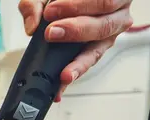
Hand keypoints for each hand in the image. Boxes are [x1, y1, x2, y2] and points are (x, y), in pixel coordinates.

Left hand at [18, 0, 133, 101]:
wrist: (64, 4)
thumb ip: (35, 4)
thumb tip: (31, 26)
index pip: (102, 1)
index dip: (77, 7)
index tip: (50, 12)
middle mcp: (117, 14)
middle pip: (103, 26)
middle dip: (75, 31)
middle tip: (51, 33)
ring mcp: (109, 35)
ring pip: (98, 50)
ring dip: (78, 63)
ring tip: (63, 73)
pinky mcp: (97, 50)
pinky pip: (87, 63)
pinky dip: (74, 72)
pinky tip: (62, 82)